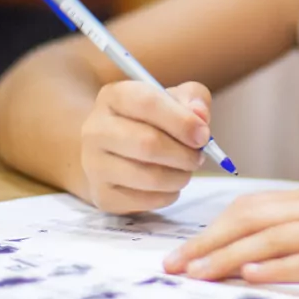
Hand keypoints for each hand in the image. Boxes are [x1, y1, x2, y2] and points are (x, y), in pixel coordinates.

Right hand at [80, 81, 211, 213]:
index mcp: (113, 97)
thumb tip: (200, 117)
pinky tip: (169, 184)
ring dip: (180, 176)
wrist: (115, 152)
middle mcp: (96, 129)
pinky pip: (146, 201)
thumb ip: (193, 99)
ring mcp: (95, 165)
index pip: (147, 103)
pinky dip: (168, 195)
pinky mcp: (103, 196)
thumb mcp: (174, 99)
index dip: (181, 121)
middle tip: (198, 157)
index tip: (203, 135)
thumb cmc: (151, 121)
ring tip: (185, 170)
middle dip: (184, 154)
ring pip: (149, 177)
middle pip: (147, 144)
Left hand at [163, 184, 298, 283]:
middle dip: (205, 244)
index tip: (181, 251)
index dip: (211, 228)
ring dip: (229, 257)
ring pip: (272, 240)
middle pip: (250, 222)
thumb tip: (264, 248)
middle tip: (170, 267)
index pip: (250, 207)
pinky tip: (254, 276)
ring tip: (196, 275)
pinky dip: (280, 268)